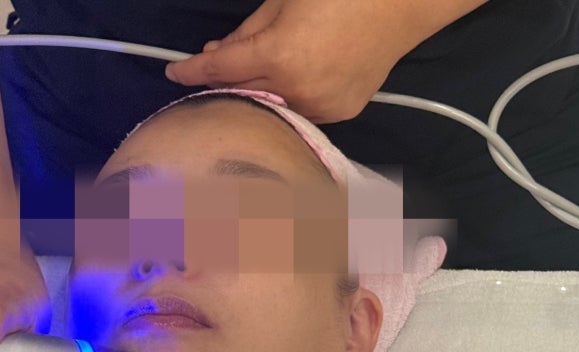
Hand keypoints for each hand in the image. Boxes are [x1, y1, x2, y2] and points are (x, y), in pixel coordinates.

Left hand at [165, 0, 403, 123]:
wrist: (406, 1)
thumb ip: (246, 31)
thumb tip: (218, 53)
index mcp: (280, 58)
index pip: (221, 71)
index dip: (192, 70)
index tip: (172, 72)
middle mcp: (298, 92)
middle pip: (244, 93)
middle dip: (224, 83)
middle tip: (212, 68)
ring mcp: (322, 107)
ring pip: (273, 107)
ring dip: (258, 93)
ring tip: (257, 73)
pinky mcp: (341, 112)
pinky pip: (303, 110)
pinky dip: (290, 98)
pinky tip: (292, 83)